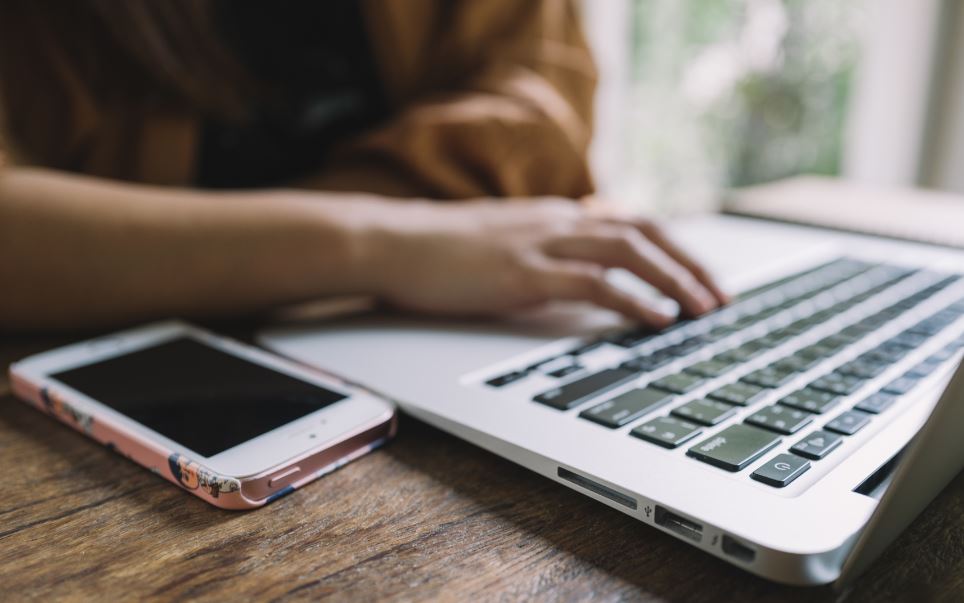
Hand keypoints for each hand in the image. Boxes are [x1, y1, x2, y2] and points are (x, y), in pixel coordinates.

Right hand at [366, 198, 728, 326]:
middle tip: (721, 295)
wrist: (391, 242)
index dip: (672, 248)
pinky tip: (657, 319)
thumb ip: (541, 255)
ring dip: (675, 280)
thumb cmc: (437, 251)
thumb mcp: (501, 245)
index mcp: (553, 216)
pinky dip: (633, 300)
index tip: (698, 275)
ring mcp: (541, 244)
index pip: (629, 223)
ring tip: (704, 309)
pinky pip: (594, 283)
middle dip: (689, 263)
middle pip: (644, 231)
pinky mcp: (524, 273)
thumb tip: (574, 280)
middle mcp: (557, 222)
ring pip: (630, 252)